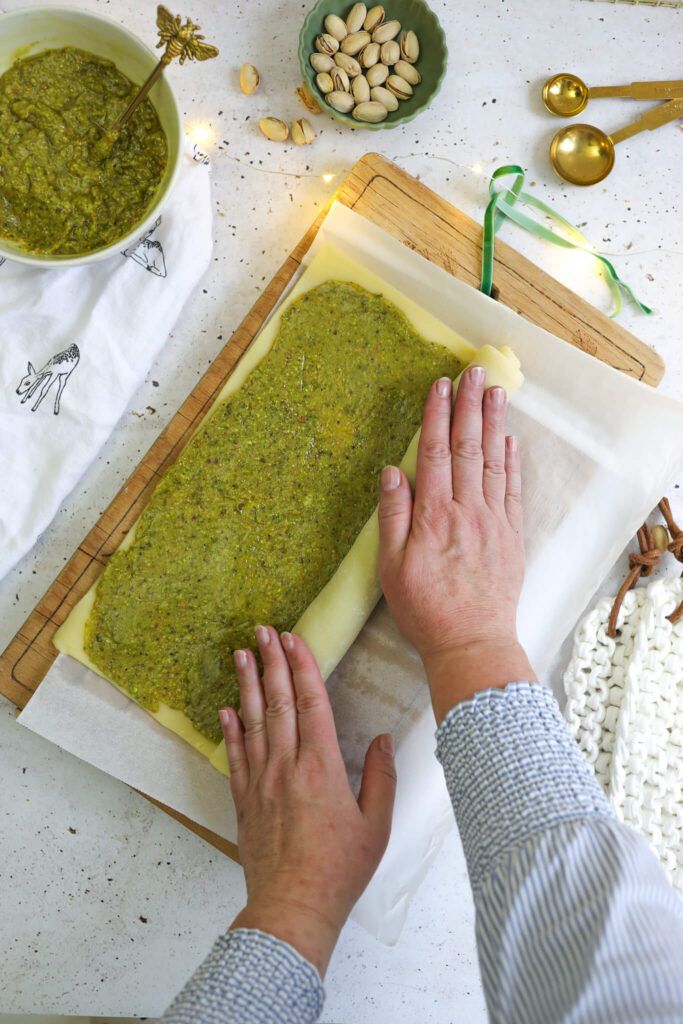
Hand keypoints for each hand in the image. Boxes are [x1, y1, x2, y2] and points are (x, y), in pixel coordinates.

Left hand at [220, 626, 395, 977]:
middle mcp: (286, 767)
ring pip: (252, 722)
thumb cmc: (339, 870)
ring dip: (247, 685)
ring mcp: (260, 782)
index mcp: (321, 767)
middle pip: (278, 702)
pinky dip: (231, 730)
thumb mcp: (376, 825)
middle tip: (262, 631)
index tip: (293, 638)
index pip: (311, 702)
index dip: (302, 666)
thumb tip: (381, 740)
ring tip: (241, 655)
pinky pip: (235, 757)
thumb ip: (380, 777)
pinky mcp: (244, 802)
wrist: (293, 908)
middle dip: (271, 662)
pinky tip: (226, 711)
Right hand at [378, 366, 535, 723]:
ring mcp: (494, 521)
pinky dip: (512, 461)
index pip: (436, 453)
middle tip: (474, 371)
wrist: (472, 643)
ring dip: (494, 423)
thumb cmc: (425, 609)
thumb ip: (393, 516)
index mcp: (434, 516)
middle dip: (470, 406)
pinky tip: (510, 439)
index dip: (437, 416)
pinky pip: (513, 489)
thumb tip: (393, 471)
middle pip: (469, 447)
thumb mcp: (391, 567)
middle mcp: (467, 511)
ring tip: (496, 391)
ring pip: (494, 461)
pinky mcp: (511, 536)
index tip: (440, 385)